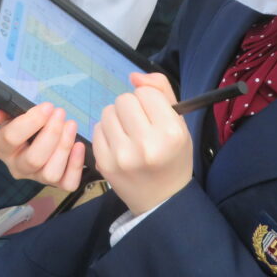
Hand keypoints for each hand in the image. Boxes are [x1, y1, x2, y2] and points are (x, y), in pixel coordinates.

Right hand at [0, 104, 86, 190]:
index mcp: (3, 149)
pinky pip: (68, 183)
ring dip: (64, 147)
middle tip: (60, 113)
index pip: (11, 139)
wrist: (34, 137)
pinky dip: (76, 166)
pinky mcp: (57, 183)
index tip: (47, 107)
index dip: (31, 122)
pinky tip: (79, 145)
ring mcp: (37, 177)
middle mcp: (18, 167)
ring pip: (50, 173)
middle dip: (51, 134)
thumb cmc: (23, 125)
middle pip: (34, 159)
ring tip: (71, 125)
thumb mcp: (8, 115)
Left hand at [92, 73, 191, 215]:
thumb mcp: (179, 124)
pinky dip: (106, 131)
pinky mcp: (104, 163)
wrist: (162, 200)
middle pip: (124, 100)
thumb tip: (133, 76)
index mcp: (170, 133)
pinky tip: (119, 144)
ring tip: (129, 134)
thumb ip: (162, 91)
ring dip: (117, 117)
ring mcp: (122, 155)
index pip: (147, 93)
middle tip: (140, 124)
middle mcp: (146, 144)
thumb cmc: (173, 157)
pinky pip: (97, 128)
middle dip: (131, 107)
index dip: (150, 100)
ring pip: (108, 111)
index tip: (155, 116)